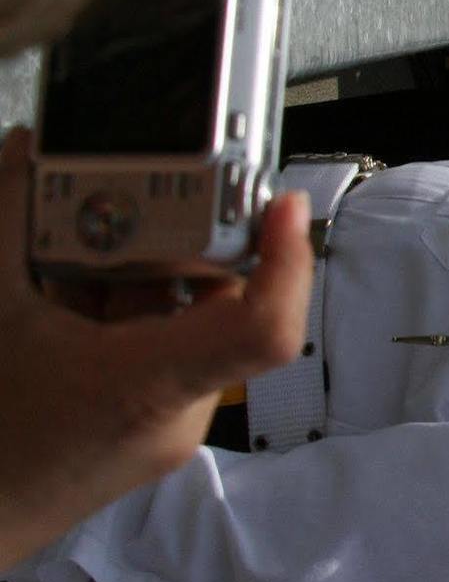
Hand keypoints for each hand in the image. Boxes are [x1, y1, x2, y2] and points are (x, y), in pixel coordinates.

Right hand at [0, 127, 312, 566]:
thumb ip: (7, 220)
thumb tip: (25, 151)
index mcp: (150, 387)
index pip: (265, 329)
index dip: (287, 261)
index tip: (281, 205)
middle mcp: (175, 412)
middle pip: (217, 306)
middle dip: (180, 243)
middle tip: (139, 197)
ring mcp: (164, 427)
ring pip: (182, 326)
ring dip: (141, 275)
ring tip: (78, 240)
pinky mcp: (145, 430)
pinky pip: (157, 353)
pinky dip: (121, 312)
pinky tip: (67, 289)